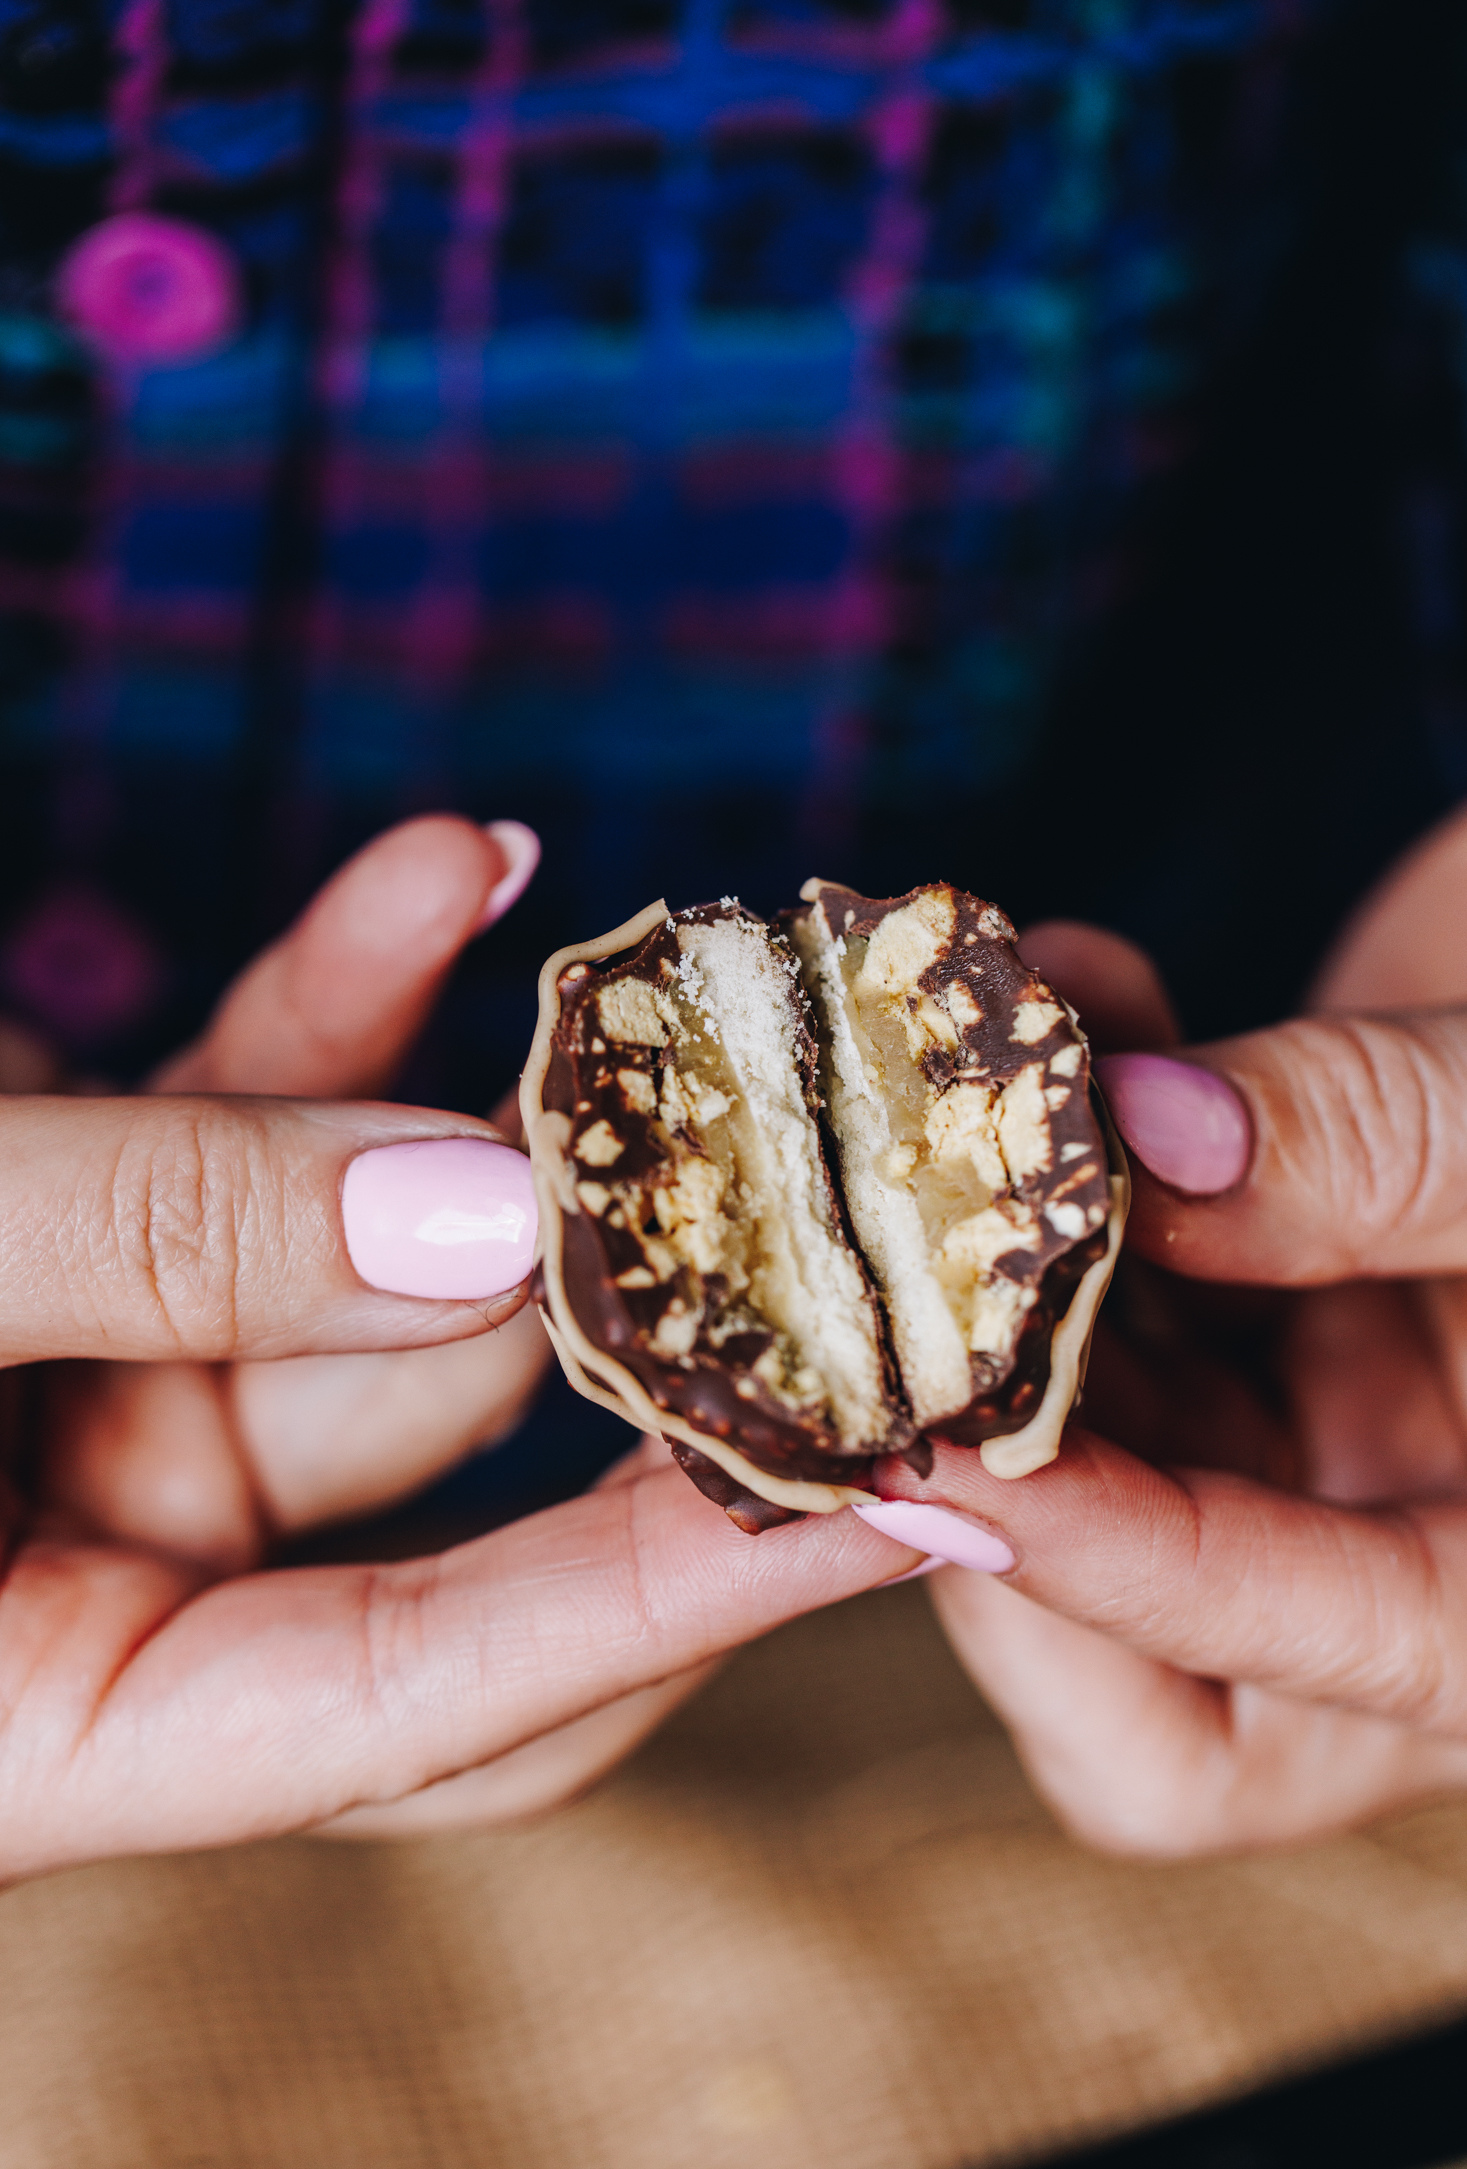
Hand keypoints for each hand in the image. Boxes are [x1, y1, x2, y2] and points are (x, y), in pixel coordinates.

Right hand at [0, 817, 920, 1879]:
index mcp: (53, 1724)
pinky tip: (444, 866)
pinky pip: (229, 1139)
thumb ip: (148, 1248)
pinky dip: (323, 1009)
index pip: (422, 1697)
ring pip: (356, 1282)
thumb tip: (488, 1214)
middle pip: (431, 1486)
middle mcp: (99, 1585)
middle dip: (603, 1320)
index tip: (916, 1504)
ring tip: (628, 970)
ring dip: (478, 1121)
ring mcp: (92, 1408)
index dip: (669, 1601)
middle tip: (812, 1194)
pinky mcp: (65, 1248)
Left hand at [871, 802, 1466, 1854]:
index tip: (941, 1464)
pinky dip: (1087, 1132)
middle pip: (1148, 1627)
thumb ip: (1392, 1149)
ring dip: (1020, 1252)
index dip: (1112, 1569)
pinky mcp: (1279, 1299)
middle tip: (915, 1302)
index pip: (1298, 1645)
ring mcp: (1335, 1418)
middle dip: (1018, 1450)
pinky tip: (1086, 972)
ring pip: (1104, 1421)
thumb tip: (1147, 1144)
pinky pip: (1127, 1267)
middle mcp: (1416, 1532)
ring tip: (984, 1071)